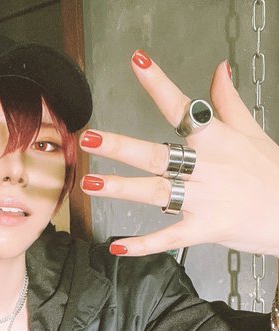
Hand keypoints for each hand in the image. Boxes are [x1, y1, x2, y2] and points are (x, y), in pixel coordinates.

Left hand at [79, 52, 278, 257]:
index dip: (159, 85)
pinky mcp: (205, 229)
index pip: (183, 107)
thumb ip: (228, 103)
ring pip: (156, 192)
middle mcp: (206, 168)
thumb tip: (219, 69)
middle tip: (90, 139)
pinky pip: (169, 238)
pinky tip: (118, 247)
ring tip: (91, 185)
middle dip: (121, 146)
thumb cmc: (273, 175)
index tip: (137, 63)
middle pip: (157, 155)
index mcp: (216, 141)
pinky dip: (144, 245)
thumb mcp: (252, 133)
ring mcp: (204, 200)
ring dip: (122, 188)